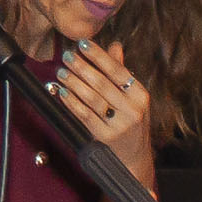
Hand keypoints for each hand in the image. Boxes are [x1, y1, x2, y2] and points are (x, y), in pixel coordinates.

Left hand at [55, 40, 157, 171]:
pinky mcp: (105, 137)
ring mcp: (119, 125)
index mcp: (140, 95)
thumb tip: (114, 45)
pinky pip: (84, 115)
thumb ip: (121, 72)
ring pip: (92, 98)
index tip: (82, 43)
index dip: (99, 56)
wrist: (134, 158)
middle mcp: (132, 109)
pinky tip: (62, 92)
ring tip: (61, 72)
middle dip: (82, 67)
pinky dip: (71, 102)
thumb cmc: (131, 122)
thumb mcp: (133, 98)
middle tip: (66, 55)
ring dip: (73, 83)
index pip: (118, 71)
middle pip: (102, 83)